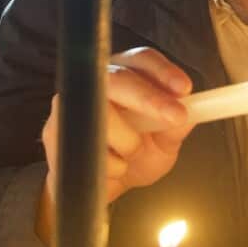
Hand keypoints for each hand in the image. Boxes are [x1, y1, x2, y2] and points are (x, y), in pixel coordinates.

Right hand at [40, 47, 192, 216]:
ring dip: (129, 141)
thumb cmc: (134, 156)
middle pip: (120, 78)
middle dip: (150, 98)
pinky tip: (112, 168)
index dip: (162, 70)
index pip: (142, 59)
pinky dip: (112, 164)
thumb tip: (193, 108)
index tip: (185, 88)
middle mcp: (96, 81)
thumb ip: (177, 125)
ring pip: (105, 114)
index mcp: (126, 74)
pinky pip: (91, 146)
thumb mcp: (164, 143)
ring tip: (132, 155)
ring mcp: (71, 103)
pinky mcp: (54, 131)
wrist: (100, 187)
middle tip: (177, 117)